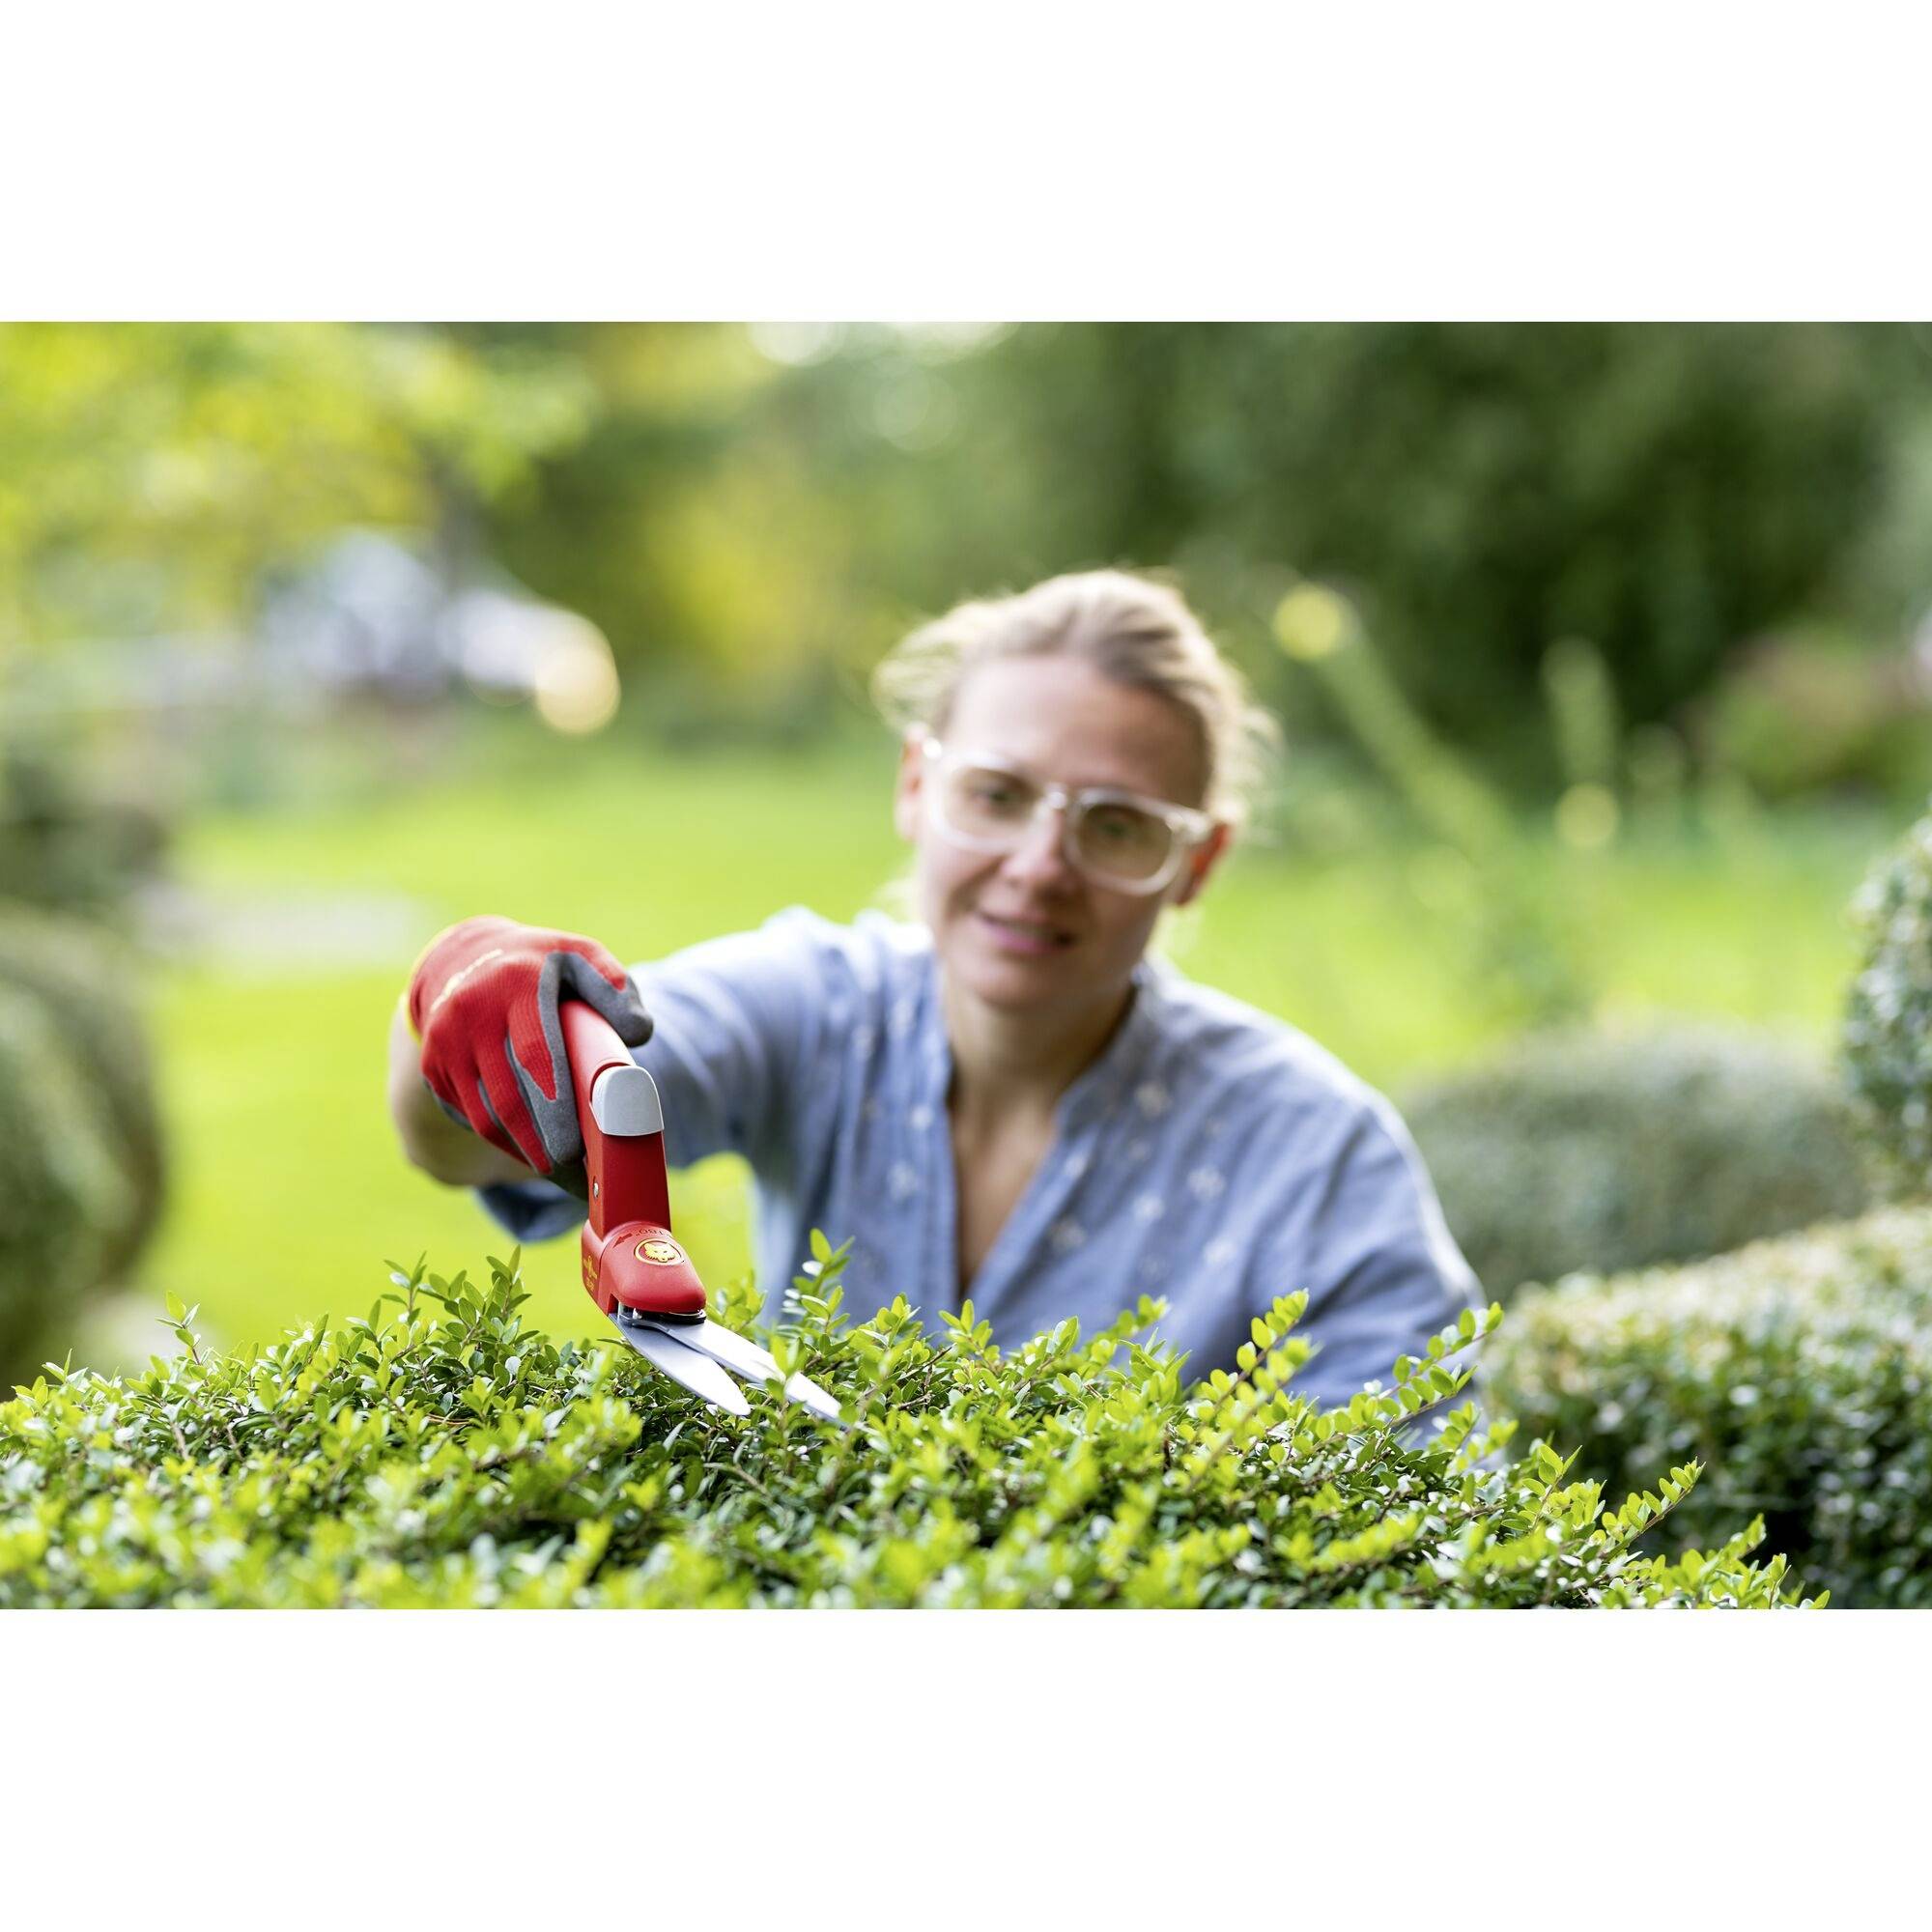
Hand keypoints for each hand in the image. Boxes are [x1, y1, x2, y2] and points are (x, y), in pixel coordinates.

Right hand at [406, 915, 653, 1174]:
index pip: (535, 1055)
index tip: (578, 1146)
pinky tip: (532, 1152)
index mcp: (516, 984)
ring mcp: (445, 1042)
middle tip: (577, 1178)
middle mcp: (472, 1013)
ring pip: (485, 1116)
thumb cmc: (539, 964)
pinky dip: (502, 1140)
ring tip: (561, 1174)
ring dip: (523, 1152)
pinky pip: (469, 1117)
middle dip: (542, 1146)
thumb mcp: (581, 956)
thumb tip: (637, 1034)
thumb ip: (614, 987)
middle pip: (508, 1098)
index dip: (556, 1107)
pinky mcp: (433, 1066)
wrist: (463, 958)